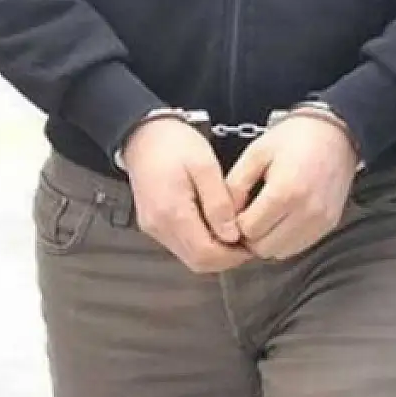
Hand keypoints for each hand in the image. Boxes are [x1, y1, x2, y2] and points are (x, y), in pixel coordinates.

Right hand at [122, 119, 251, 273]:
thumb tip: (232, 236)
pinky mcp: (154, 225)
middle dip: (226, 258)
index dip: (233, 256)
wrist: (143, 134)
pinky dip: (201, 243)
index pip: (206, 254)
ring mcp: (154, 228)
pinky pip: (181, 246)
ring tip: (233, 232)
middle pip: (198, 262)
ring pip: (190, 257)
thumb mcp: (205, 166)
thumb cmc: (175, 144)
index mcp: (172, 213)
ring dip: (215, 252)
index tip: (252, 244)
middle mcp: (160, 227)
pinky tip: (215, 227)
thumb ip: (219, 203)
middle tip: (247, 242)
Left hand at [226, 114, 359, 260]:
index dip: (235, 222)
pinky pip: (298, 247)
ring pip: (280, 252)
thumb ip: (236, 185)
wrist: (335, 133)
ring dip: (267, 240)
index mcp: (285, 192)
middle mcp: (306, 212)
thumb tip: (225, 215)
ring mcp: (320, 221)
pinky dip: (285, 240)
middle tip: (248, 215)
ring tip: (265, 216)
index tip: (236, 210)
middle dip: (250, 235)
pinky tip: (282, 219)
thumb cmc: (294, 139)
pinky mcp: (328, 225)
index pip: (248, 230)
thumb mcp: (256, 153)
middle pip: (263, 247)